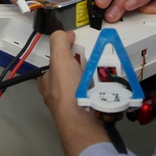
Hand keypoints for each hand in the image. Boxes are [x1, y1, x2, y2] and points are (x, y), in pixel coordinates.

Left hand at [38, 31, 108, 155]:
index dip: (64, 52)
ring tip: (102, 69)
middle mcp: (60, 93)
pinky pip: (100, 90)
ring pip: (88, 79)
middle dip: (84, 63)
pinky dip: (105, 84)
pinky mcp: (90, 105)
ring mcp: (76, 99)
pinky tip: (107, 82)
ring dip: (96, 73)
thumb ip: (59, 42)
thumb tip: (65, 34)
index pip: (54, 61)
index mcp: (48, 82)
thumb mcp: (59, 59)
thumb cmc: (68, 96)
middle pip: (74, 70)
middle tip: (92, 59)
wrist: (85, 121)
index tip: (74, 47)